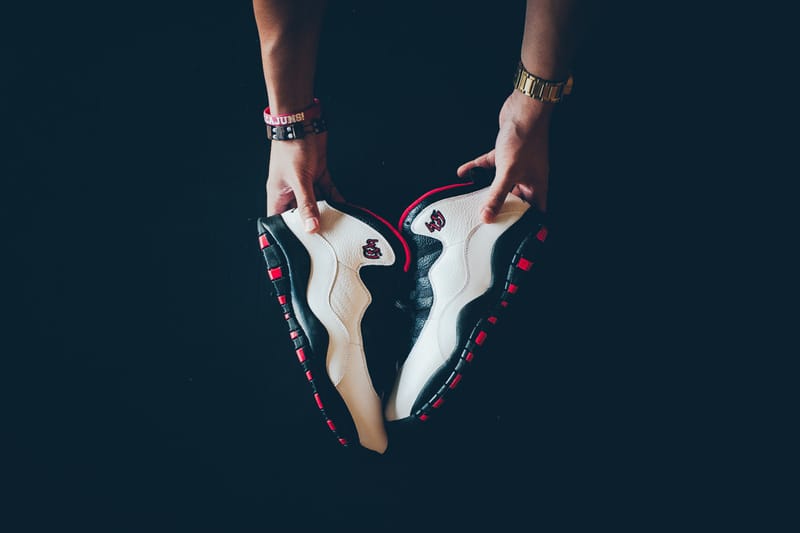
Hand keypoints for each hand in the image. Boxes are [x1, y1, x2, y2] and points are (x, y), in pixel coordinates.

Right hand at [266, 131, 343, 232]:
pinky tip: (346, 208)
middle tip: (322, 240)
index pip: (278, 221)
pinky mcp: (318, 174)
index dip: (283, 234)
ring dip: (326, 212)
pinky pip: (328, 191)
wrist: (304, 122)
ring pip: (316, 204)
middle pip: (300, 214)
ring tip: (337, 227)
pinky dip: (337, 199)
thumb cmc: (292, 146)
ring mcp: (305, 183)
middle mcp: (291, 191)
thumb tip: (311, 226)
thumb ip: (307, 204)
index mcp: (278, 194)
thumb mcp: (299, 180)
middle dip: (310, 225)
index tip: (294, 247)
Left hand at [457, 90, 553, 220]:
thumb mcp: (508, 173)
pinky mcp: (506, 153)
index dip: (527, 224)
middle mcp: (529, 178)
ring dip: (488, 191)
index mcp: (537, 186)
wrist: (524, 110)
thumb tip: (487, 216)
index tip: (515, 234)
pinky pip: (490, 165)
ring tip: (475, 202)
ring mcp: (517, 165)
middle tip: (490, 221)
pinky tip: (463, 173)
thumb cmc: (525, 139)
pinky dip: (476, 169)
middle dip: (503, 209)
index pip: (534, 211)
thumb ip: (497, 195)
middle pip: (516, 199)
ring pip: (502, 184)